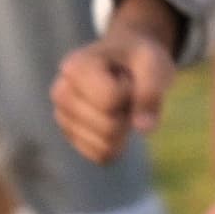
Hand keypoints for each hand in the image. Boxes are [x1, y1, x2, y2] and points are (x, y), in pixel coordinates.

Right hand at [52, 17, 176, 161]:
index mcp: (75, 67)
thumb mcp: (154, 63)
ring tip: (119, 106)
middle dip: (127, 115)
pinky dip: (116, 145)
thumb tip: (143, 129)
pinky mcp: (70, 135)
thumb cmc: (137, 58)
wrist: (123, 59)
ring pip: (104, 146)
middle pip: (107, 127)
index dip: (130, 94)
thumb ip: (151, 91)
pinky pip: (100, 156)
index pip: (110, 100)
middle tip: (126, 94)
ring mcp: (62, 116)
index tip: (129, 78)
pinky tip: (113, 121)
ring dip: (122, 130)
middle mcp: (61, 92)